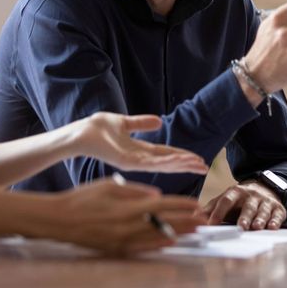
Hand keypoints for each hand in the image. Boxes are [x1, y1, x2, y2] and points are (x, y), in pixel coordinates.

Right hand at [53, 178, 205, 253]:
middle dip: (186, 221)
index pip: (162, 205)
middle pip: (164, 223)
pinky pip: (144, 248)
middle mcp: (129, 225)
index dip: (181, 205)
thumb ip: (134, 191)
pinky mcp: (117, 249)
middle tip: (205, 220)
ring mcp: (124, 240)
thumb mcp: (108, 186)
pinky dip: (160, 245)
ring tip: (195, 231)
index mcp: (127, 207)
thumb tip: (157, 195)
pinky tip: (171, 243)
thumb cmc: (83, 199)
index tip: (197, 204)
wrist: (60, 220)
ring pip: (158, 237)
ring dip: (178, 233)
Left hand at [75, 112, 208, 174]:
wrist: (81, 132)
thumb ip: (141, 123)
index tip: (198, 159)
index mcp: (139, 150)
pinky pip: (150, 163)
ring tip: (197, 164)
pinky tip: (178, 162)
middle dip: (185, 164)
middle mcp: (138, 159)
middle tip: (205, 167)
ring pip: (162, 164)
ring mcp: (133, 162)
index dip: (181, 156)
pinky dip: (165, 163)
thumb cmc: (98, 128)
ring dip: (180, 164)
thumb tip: (159, 121)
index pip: (165, 154)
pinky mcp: (126, 162)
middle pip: (167, 162)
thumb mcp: (125, 123)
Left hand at [202, 181, 286, 229]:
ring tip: (256, 227)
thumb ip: (211, 208)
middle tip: (240, 227)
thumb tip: (194, 217)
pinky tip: (272, 227)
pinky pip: (277, 214)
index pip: (225, 201)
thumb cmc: (239, 199)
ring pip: (262, 210)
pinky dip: (275, 221)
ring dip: (259, 219)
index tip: (211, 224)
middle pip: (246, 206)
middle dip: (244, 216)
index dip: (218, 212)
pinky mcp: (278, 208)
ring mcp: (265, 201)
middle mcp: (250, 195)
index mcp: (235, 192)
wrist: (264, 188)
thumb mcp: (225, 199)